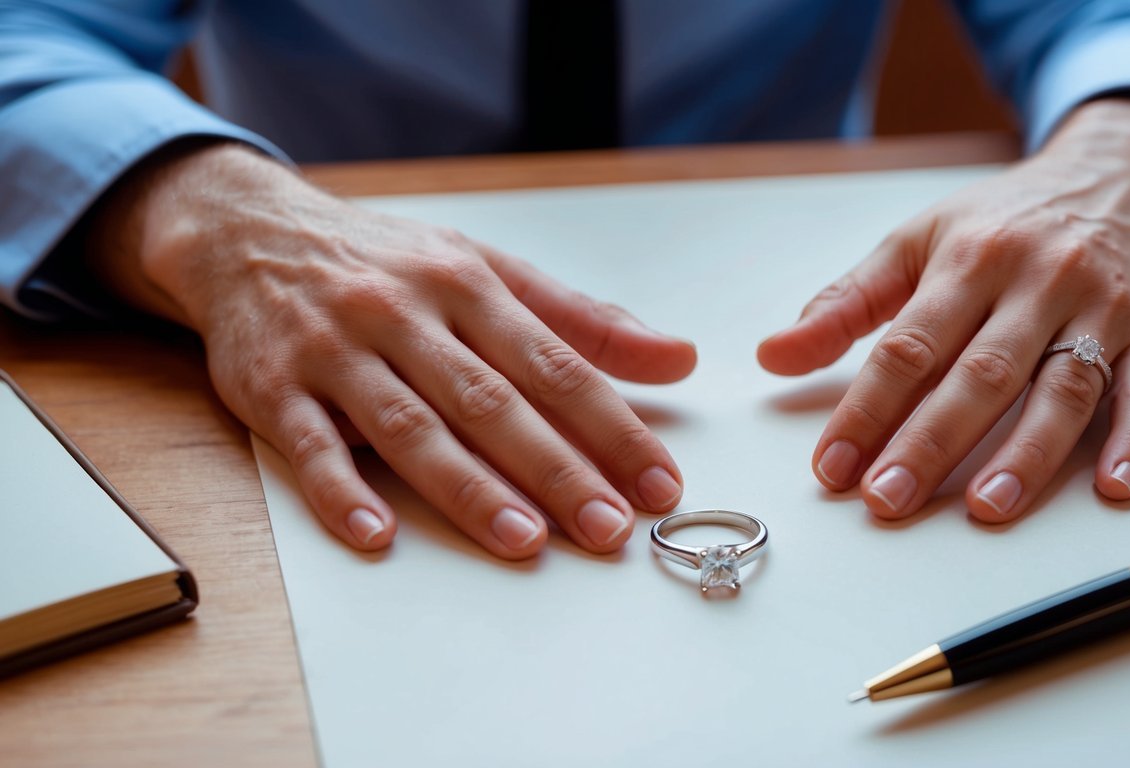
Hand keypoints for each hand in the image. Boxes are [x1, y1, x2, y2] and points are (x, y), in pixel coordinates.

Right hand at [88, 143, 695, 554]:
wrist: (249, 230)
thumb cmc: (388, 261)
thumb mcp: (486, 268)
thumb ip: (582, 319)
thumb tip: (680, 357)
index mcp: (469, 284)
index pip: (556, 364)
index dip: (613, 427)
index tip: (659, 484)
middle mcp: (406, 313)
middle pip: (491, 400)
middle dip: (556, 468)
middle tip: (608, 528)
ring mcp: (336, 350)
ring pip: (410, 425)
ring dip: (467, 487)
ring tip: (524, 540)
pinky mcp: (272, 386)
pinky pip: (308, 444)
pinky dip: (340, 491)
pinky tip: (376, 534)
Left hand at [758, 99, 1129, 521]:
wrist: (1126, 169)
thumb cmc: (1007, 219)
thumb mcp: (918, 241)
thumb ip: (845, 302)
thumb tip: (772, 355)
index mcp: (969, 258)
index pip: (908, 344)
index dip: (866, 408)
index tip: (832, 467)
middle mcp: (1037, 281)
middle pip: (980, 372)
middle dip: (930, 441)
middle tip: (887, 499)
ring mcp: (1102, 307)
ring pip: (1063, 387)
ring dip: (1026, 453)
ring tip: (986, 508)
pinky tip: (1113, 488)